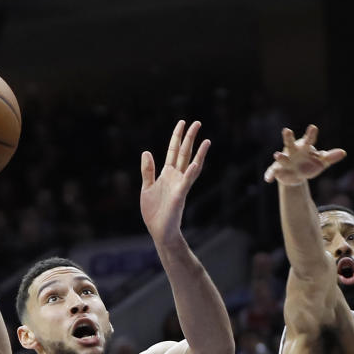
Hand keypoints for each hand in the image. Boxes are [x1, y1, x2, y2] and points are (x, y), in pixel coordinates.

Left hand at [140, 120, 208, 247]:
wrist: (159, 232)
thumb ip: (148, 170)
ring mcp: (179, 186)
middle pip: (184, 153)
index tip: (182, 122)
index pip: (174, 150)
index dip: (177, 136)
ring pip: (191, 165)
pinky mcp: (179, 196)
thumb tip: (147, 152)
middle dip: (190, 138)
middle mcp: (176, 177)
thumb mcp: (147, 187)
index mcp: (167, 174)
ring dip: (199, 153)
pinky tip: (195, 163)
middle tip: (197, 122)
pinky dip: (190, 173)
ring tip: (206, 140)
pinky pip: (186, 183)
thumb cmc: (154, 212)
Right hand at [264, 124, 345, 185]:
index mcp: (304, 147)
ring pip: (282, 158)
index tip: (313, 128)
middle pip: (290, 143)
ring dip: (280, 157)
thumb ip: (330, 157)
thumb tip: (343, 152)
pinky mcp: (278, 170)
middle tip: (287, 130)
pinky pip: (273, 172)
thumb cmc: (310, 164)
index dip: (311, 134)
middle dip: (288, 137)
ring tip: (277, 155)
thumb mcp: (321, 162)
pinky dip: (270, 175)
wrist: (297, 175)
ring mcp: (285, 160)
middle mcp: (293, 151)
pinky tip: (268, 179)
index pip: (309, 140)